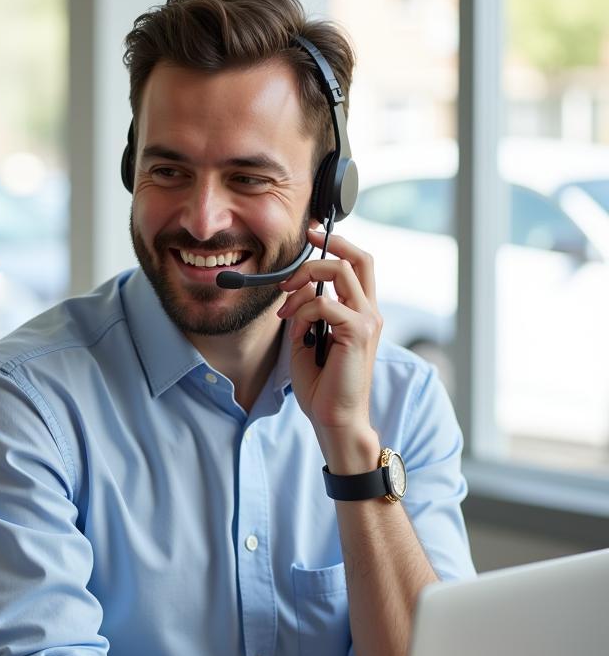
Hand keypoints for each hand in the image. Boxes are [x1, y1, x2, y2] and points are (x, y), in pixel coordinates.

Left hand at [276, 229, 382, 466]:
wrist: (335, 418)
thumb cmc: (323, 387)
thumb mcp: (307, 341)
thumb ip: (305, 314)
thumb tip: (297, 295)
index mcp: (361, 313)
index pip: (358, 265)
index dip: (337, 245)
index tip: (311, 236)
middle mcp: (369, 312)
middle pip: (358, 258)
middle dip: (325, 248)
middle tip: (296, 256)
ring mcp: (367, 320)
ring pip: (340, 272)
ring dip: (304, 281)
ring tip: (285, 306)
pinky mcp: (357, 332)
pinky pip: (324, 302)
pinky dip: (303, 309)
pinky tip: (295, 328)